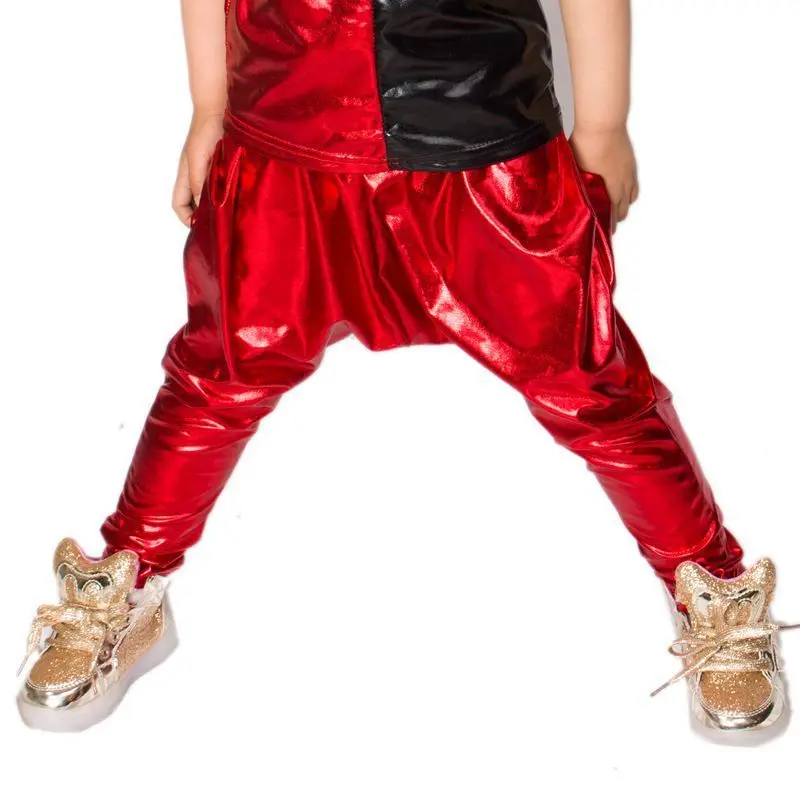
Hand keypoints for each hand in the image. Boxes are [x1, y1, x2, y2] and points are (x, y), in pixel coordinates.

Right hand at [172, 111, 224, 226]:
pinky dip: (227, 195)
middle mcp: (195, 176)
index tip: (202, 227)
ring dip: (218, 206)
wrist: (220, 109)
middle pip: (195, 205)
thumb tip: (202, 207)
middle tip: (221, 226)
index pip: (179, 205)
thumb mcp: (199, 158)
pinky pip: (222, 186)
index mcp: (186, 175)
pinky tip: (239, 198)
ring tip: (231, 214)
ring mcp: (209, 171)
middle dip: (204, 216)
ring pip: (209, 197)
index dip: (187, 218)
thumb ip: (198, 181)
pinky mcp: (222, 166)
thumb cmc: (205, 131)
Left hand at [569, 125, 638, 230]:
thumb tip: (570, 194)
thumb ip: (577, 183)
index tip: (606, 233)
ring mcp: (629, 171)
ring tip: (618, 211)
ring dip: (625, 205)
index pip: (613, 212)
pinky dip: (630, 192)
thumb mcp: (576, 167)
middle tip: (609, 224)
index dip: (610, 224)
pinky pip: (634, 184)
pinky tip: (626, 193)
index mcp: (610, 186)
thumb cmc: (586, 144)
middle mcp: (623, 181)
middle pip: (624, 206)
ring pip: (631, 196)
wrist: (602, 121)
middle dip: (617, 217)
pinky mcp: (631, 162)